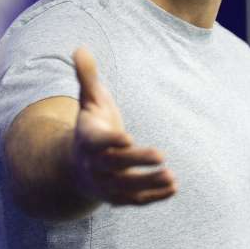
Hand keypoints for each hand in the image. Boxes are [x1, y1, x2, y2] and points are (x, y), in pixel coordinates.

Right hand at [71, 47, 176, 205]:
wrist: (76, 166)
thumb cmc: (90, 126)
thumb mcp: (89, 102)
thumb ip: (88, 77)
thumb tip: (80, 48)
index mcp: (88, 140)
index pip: (97, 142)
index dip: (110, 141)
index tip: (126, 137)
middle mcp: (95, 165)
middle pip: (115, 166)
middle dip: (137, 162)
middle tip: (162, 155)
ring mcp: (106, 184)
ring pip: (127, 187)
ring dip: (149, 184)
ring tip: (172, 177)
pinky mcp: (118, 197)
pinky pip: (135, 200)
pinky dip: (153, 197)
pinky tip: (173, 188)